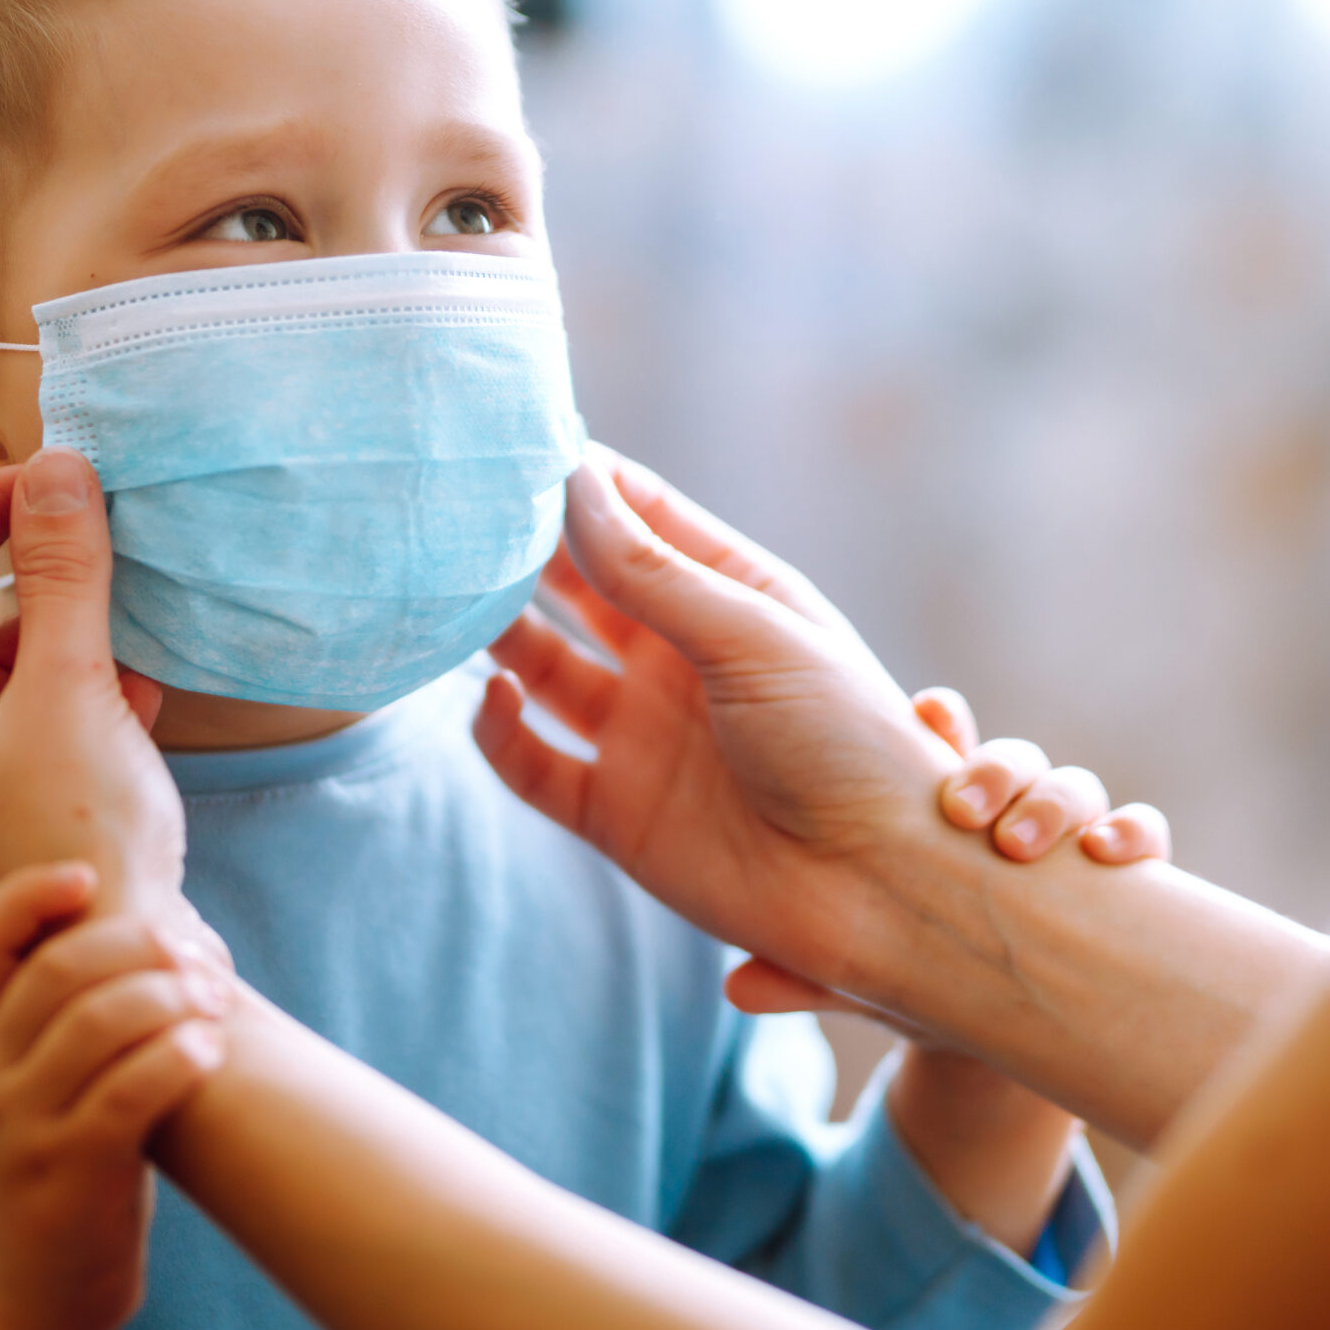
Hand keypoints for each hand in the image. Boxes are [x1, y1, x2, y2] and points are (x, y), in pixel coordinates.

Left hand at [0, 448, 186, 925]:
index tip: (45, 488)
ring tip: (116, 592)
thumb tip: (56, 470)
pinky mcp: (13, 819)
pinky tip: (141, 679)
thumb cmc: (74, 832)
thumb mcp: (72, 687)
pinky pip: (31, 726)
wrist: (110, 966)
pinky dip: (77, 687)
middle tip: (60, 525)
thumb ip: (62, 576)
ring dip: (50, 627)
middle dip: (0, 565)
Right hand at [0, 864, 230, 1329]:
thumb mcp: (44, 1085)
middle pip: (56, 971)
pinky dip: (175, 1058)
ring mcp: (24, 1129)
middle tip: (197, 952)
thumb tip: (166, 924)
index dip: (25, 897)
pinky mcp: (70, 1175)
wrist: (29, 1294)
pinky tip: (209, 1050)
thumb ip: (75, 1016)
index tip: (86, 875)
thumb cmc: (64, 1165)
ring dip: (169, 996)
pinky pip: (125, 1095)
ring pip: (94, 1024)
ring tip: (214, 1000)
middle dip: (137, 943)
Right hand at [475, 446, 966, 996]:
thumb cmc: (846, 744)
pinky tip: (491, 693)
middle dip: (528, 551)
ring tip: (450, 594)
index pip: (643, 517)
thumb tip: (573, 483)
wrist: (879, 888)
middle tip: (462, 513)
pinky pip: (534, 763)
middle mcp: (681, 660)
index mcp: (733, 600)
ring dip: (501, 632)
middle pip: (585, 587)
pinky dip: (499, 729)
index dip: (584, 481)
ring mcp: (645, 735)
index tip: (514, 441)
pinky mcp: (616, 812)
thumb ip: (654, 571)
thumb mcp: (752, 636)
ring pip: (545, 667)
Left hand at [726, 698, 1170, 1017]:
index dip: (939, 719)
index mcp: (932, 807)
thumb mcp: (862, 971)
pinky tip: (1113, 857)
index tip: (926, 716)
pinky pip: (1142, 833)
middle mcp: (1003, 809)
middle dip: (996, 768)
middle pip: (1009, 755)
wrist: (990, 1022)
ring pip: (1074, 785)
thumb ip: (807, 973)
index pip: (940, 736)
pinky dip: (1132, 835)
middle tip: (964, 805)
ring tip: (1025, 841)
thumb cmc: (912, 971)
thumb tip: (740, 988)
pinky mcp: (1116, 878)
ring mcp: (1063, 837)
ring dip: (1057, 801)